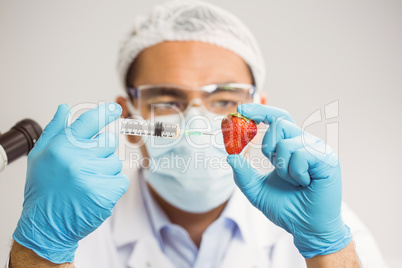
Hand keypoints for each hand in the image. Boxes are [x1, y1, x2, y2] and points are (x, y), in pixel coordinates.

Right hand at [13, 103, 128, 263]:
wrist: (46, 226)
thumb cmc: (43, 190)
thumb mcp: (40, 156)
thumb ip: (55, 130)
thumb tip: (64, 108)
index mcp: (61, 147)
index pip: (89, 122)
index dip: (105, 113)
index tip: (115, 108)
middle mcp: (77, 160)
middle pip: (109, 142)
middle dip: (102, 152)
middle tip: (86, 166)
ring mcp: (92, 177)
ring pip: (116, 162)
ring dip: (106, 171)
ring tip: (87, 182)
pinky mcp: (105, 194)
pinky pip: (121, 180)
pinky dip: (113, 186)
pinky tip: (96, 192)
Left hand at [227, 103, 351, 258]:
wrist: (306, 227)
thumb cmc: (286, 207)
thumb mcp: (256, 191)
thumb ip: (243, 175)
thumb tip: (230, 157)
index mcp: (291, 146)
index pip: (277, 119)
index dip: (260, 110)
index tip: (240, 110)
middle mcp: (305, 143)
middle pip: (279, 123)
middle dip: (269, 147)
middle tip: (275, 166)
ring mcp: (318, 149)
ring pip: (287, 142)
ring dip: (282, 168)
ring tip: (295, 181)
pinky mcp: (327, 158)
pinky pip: (301, 155)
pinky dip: (296, 173)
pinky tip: (305, 183)